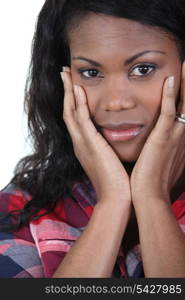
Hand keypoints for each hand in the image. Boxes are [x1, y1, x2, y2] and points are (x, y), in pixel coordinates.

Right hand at [61, 67, 130, 202]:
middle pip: (68, 111)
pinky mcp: (91, 145)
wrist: (115, 198)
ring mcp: (82, 143)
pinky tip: (77, 90)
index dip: (71, 101)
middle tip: (64, 73)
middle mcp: (79, 143)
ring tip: (66, 74)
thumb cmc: (115, 181)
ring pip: (71, 112)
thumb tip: (110, 139)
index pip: (74, 118)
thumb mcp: (108, 160)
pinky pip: (82, 120)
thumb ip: (105, 147)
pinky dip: (78, 105)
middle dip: (66, 91)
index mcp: (83, 146)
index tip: (72, 85)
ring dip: (68, 92)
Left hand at [131, 62, 184, 202]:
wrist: (149, 196)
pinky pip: (168, 112)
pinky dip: (170, 95)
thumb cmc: (153, 180)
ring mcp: (174, 136)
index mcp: (179, 139)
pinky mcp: (162, 138)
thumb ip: (164, 147)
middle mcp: (181, 135)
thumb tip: (160, 142)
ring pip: (183, 103)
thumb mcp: (162, 160)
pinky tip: (171, 78)